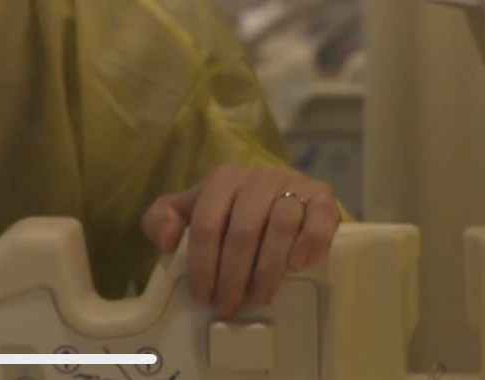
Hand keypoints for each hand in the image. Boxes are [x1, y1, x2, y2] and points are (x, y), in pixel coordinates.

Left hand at [140, 165, 339, 317]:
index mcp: (222, 181)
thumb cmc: (232, 211)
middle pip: (242, 231)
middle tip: (229, 306)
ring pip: (280, 225)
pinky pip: (319, 218)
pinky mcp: (323, 197)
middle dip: (232, 276)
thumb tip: (169, 239)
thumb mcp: (191, 211)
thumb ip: (161, 219)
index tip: (203, 297)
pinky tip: (297, 265)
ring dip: (267, 269)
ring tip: (259, 297)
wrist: (285, 195)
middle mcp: (258, 178)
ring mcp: (293, 184)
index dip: (202, 265)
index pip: (206, 224)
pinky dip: (310, 242)